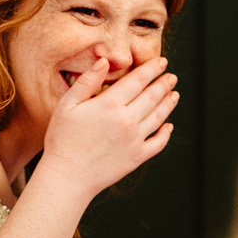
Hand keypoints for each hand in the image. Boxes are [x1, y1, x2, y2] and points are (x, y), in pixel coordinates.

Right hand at [39, 55, 178, 196]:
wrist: (67, 176)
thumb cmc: (63, 140)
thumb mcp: (67, 105)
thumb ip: (87, 81)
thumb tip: (104, 61)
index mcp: (109, 104)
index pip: (138, 80)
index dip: (152, 69)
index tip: (161, 62)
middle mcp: (126, 120)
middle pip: (152, 96)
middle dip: (164, 83)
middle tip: (172, 77)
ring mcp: (134, 139)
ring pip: (159, 116)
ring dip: (169, 103)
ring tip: (174, 95)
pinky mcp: (137, 157)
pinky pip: (158, 142)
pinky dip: (166, 133)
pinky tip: (169, 126)